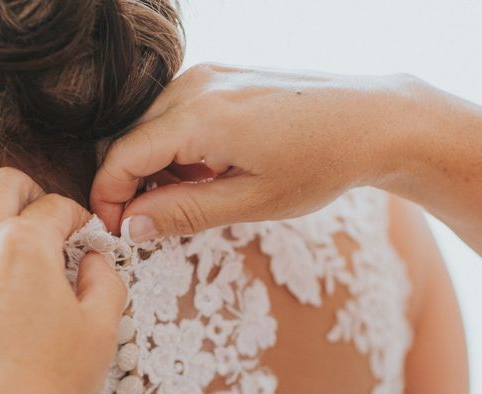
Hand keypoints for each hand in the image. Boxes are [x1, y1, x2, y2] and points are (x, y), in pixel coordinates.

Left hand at [0, 168, 126, 393]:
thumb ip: (106, 279)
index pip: (56, 207)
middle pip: (0, 187)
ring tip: (13, 265)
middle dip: (29, 193)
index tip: (86, 235)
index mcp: (26, 246)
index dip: (78, 217)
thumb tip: (93, 260)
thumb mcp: (103, 329)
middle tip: (47, 217)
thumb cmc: (53, 384)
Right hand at [90, 64, 415, 239]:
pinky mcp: (222, 74)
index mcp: (200, 117)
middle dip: (128, 183)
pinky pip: (174, 110)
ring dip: (153, 164)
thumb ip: (183, 213)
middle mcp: (196, 85)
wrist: (372, 121)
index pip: (121, 156)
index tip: (118, 232)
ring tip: (192, 197)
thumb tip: (130, 226)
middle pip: (127, 136)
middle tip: (151, 223)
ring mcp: (209, 73)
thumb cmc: (320, 163)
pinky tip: (208, 170)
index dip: (109, 199)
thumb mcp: (251, 202)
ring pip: (148, 123)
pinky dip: (175, 144)